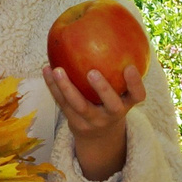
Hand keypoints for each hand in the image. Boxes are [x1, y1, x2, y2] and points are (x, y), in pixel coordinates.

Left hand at [44, 62, 144, 180]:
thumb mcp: (122, 97)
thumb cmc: (110, 108)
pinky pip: (62, 104)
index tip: (131, 67)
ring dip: (66, 88)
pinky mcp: (74, 123)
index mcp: (126, 107)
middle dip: (102, 89)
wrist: (99, 140)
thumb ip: (121, 76)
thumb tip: (118, 42)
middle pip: (110, 105)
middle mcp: (111, 117)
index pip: (137, 96)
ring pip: (79, 106)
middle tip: (92, 72)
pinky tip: (44, 70)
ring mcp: (91, 122)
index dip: (135, 83)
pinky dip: (52, 87)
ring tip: (56, 70)